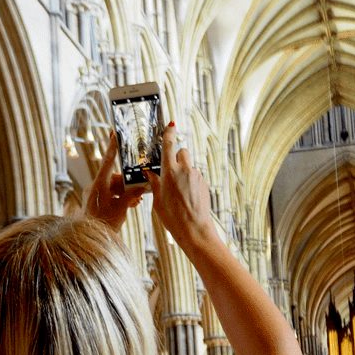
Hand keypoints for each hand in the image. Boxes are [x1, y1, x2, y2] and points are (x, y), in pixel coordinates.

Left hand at [83, 133, 144, 230]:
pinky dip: (120, 199)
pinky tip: (131, 205)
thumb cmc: (103, 224)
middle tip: (141, 189)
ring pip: (114, 188)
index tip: (114, 133)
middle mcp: (95, 188)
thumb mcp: (121, 209)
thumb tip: (142, 186)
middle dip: (128, 183)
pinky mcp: (96, 204)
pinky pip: (110, 196)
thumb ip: (131, 195)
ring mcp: (95, 196)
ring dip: (126, 193)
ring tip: (137, 201)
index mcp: (99, 185)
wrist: (89, 239)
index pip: (108, 161)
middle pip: (115, 178)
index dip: (112, 147)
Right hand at [144, 124, 215, 251]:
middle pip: (183, 151)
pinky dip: (190, 181)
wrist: (194, 229)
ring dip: (184, 171)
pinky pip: (195, 176)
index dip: (169, 133)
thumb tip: (150, 173)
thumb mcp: (158, 201)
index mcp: (170, 172)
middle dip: (177, 157)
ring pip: (189, 165)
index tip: (170, 125)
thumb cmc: (173, 217)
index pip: (170, 145)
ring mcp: (196, 176)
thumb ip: (154, 183)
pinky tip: (187, 196)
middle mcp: (185, 170)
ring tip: (179, 190)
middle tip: (170, 170)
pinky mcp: (204, 183)